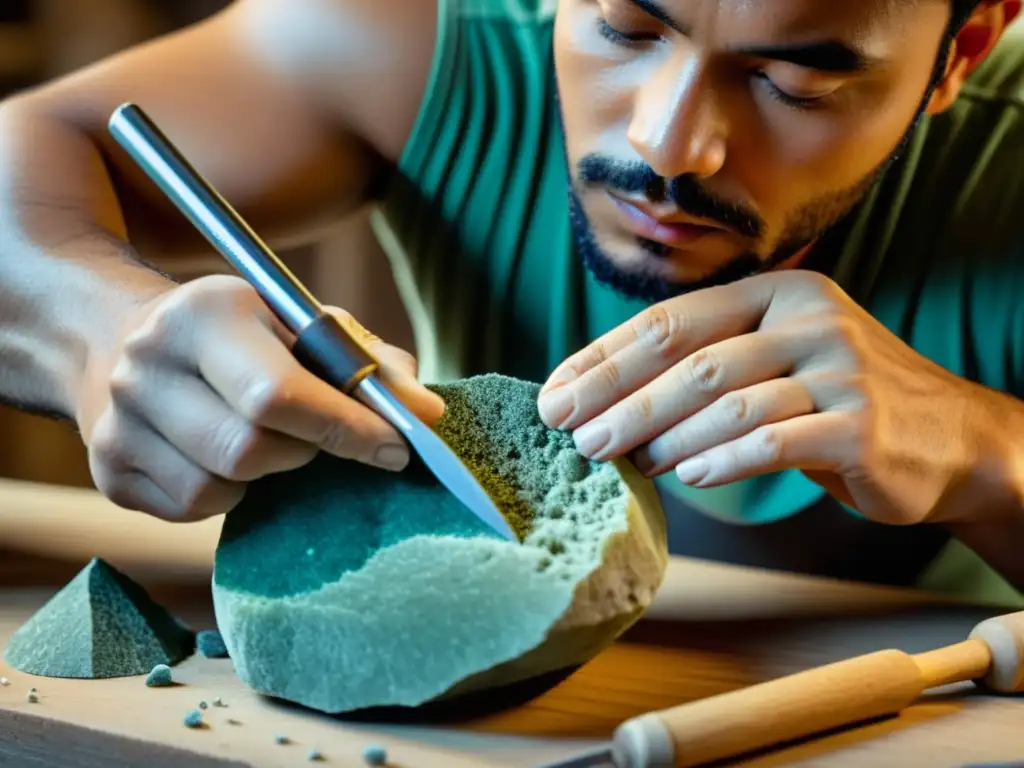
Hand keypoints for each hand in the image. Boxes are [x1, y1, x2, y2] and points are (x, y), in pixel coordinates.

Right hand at [76, 275, 443, 521]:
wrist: (118, 338)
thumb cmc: (238, 334)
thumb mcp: (299, 323)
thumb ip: (368, 361)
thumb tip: (428, 415)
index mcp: (204, 314)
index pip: (279, 393)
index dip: (347, 429)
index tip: (396, 449)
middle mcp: (146, 365)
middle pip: (250, 451)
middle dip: (304, 451)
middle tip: (315, 436)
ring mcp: (116, 423)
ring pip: (220, 488)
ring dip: (266, 474)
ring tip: (264, 437)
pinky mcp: (108, 473)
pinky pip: (191, 509)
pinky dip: (226, 493)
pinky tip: (221, 456)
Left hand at [538, 270, 1017, 525]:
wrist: (948, 438)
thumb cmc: (834, 403)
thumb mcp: (774, 363)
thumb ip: (705, 368)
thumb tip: (603, 405)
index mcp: (775, 293)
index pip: (669, 322)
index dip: (604, 359)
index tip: (553, 393)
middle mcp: (807, 317)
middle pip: (691, 360)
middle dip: (619, 398)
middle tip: (570, 433)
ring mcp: (839, 367)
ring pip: (726, 401)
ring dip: (661, 434)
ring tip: (617, 458)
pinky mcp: (860, 423)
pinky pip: (772, 441)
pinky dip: (721, 460)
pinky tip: (685, 475)